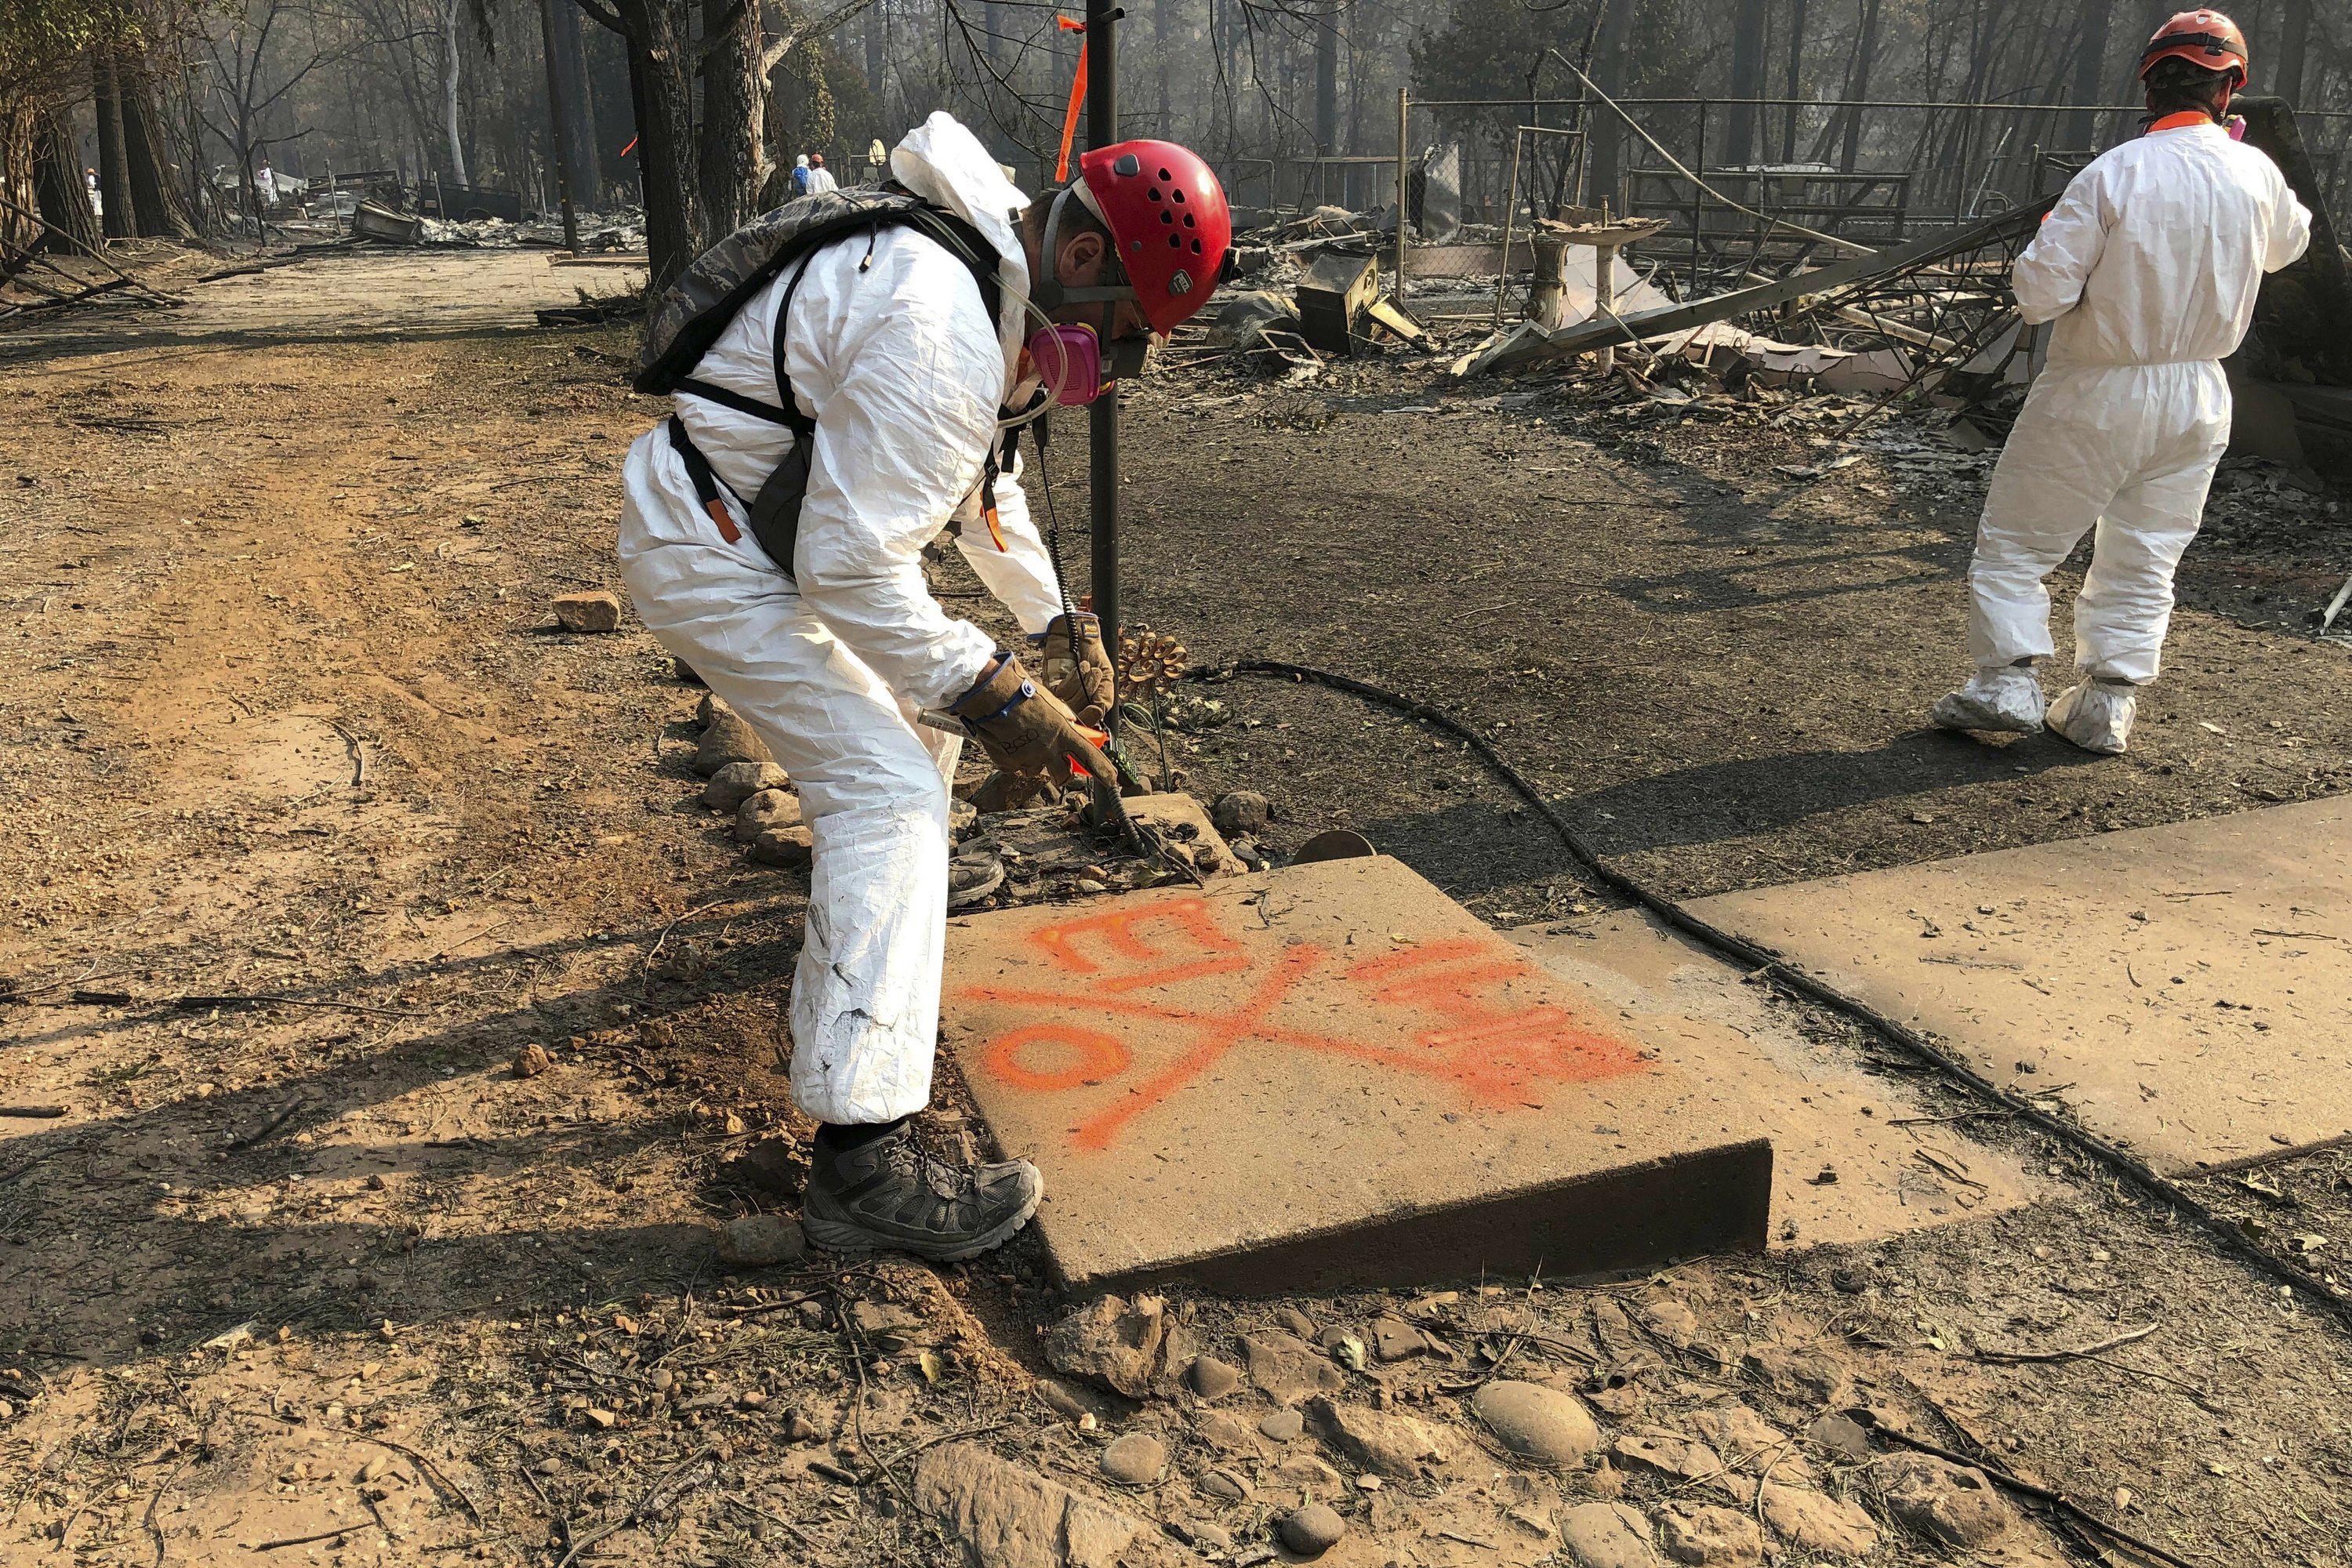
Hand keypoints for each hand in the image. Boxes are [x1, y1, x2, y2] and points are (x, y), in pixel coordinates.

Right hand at [948, 654, 1101, 781]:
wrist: (992, 695)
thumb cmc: (1024, 695)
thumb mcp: (1053, 706)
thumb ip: (1066, 722)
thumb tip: (1075, 732)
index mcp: (1063, 733)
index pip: (1089, 757)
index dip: (1103, 771)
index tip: (1112, 780)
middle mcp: (1048, 750)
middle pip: (1064, 776)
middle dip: (1063, 773)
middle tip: (1056, 762)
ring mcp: (1028, 759)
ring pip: (1037, 771)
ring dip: (1035, 762)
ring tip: (1025, 740)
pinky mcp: (1008, 763)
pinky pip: (1016, 768)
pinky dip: (1015, 759)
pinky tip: (1010, 741)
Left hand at [1038, 612, 1115, 726]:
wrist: (1079, 635)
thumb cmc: (1093, 655)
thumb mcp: (1107, 677)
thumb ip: (1105, 698)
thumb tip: (1097, 714)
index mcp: (1089, 704)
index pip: (1086, 722)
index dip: (1090, 719)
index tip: (1095, 709)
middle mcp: (1073, 703)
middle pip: (1079, 714)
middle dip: (1090, 692)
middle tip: (1096, 673)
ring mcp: (1061, 695)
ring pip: (1070, 704)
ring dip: (1083, 684)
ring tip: (1087, 667)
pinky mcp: (1051, 685)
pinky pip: (1060, 693)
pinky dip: (1072, 680)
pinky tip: (1078, 667)